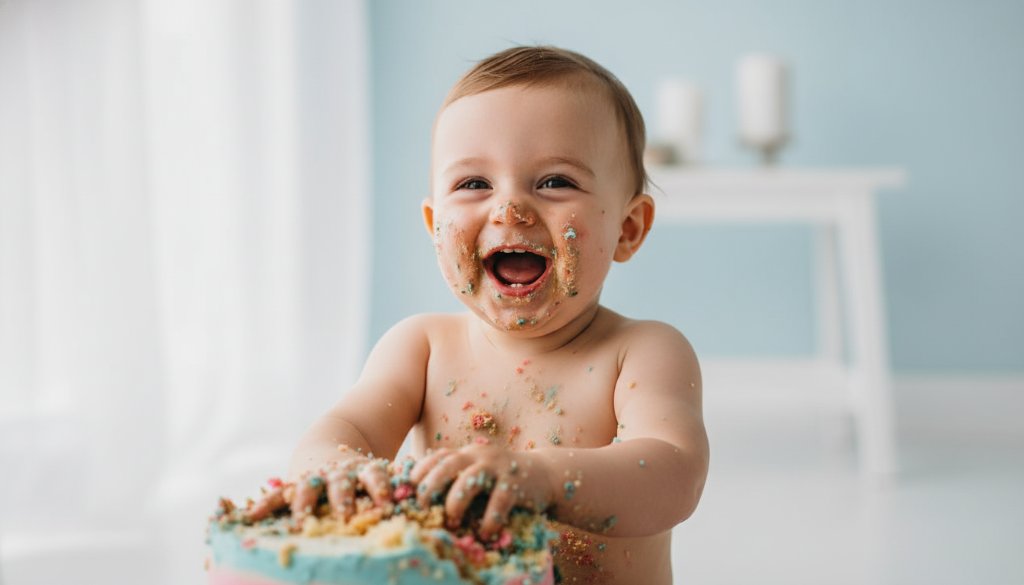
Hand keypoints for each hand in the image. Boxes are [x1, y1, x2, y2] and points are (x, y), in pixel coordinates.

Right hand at [245, 454, 391, 523]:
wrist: (331, 448)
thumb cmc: (365, 476)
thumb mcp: (384, 476)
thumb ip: (400, 489)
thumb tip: (431, 507)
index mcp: (366, 470)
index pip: (375, 476)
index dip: (380, 487)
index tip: (386, 501)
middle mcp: (340, 474)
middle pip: (341, 483)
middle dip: (342, 499)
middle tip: (345, 514)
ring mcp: (315, 478)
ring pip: (308, 488)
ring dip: (305, 504)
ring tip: (300, 519)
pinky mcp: (294, 485)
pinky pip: (277, 496)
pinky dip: (265, 505)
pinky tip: (251, 517)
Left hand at [410, 445, 553, 539]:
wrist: (544, 474)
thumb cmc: (502, 480)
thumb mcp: (478, 472)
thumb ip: (456, 478)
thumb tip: (421, 498)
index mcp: (467, 454)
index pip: (438, 456)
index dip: (420, 471)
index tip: (408, 489)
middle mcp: (479, 456)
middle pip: (448, 464)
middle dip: (430, 485)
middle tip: (421, 506)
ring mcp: (498, 467)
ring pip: (470, 480)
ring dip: (456, 502)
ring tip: (453, 522)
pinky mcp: (515, 483)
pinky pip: (499, 502)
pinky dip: (489, 520)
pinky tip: (485, 533)